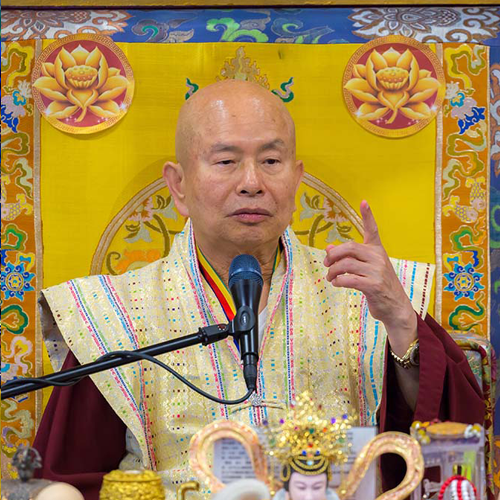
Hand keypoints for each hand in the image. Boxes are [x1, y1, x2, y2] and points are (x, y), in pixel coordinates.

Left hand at [323, 200, 416, 354]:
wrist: (395, 307)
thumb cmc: (378, 286)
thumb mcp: (365, 269)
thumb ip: (348, 258)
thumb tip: (327, 249)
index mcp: (377, 250)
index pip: (373, 230)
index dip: (368, 215)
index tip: (363, 201)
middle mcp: (378, 257)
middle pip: (349, 248)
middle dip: (333, 255)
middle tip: (326, 263)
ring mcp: (377, 271)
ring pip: (346, 264)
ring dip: (333, 271)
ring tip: (330, 277)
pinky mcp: (374, 285)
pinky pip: (349, 279)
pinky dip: (339, 281)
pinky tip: (337, 284)